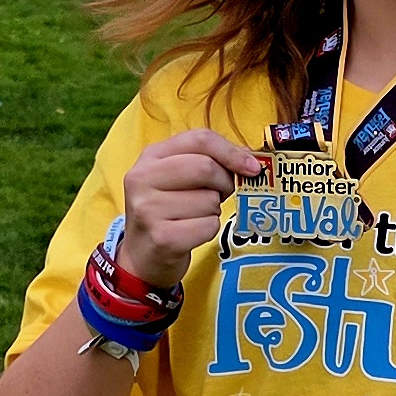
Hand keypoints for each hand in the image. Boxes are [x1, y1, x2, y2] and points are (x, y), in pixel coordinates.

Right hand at [117, 127, 265, 291]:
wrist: (142, 256)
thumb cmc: (167, 212)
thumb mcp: (177, 177)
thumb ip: (207, 160)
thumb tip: (248, 158)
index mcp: (151, 156)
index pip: (200, 139)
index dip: (231, 152)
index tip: (252, 167)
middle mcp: (143, 178)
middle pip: (206, 167)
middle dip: (224, 183)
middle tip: (219, 195)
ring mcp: (148, 209)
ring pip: (210, 200)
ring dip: (213, 211)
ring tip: (195, 216)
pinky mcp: (162, 237)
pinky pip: (209, 226)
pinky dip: (209, 230)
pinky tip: (191, 233)